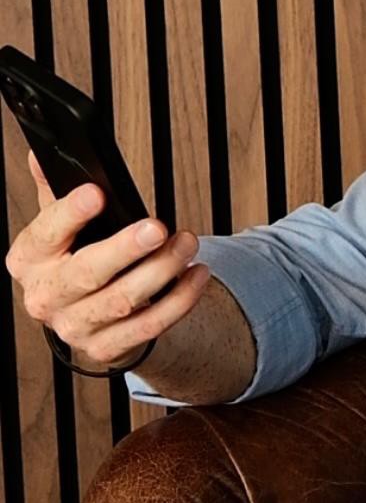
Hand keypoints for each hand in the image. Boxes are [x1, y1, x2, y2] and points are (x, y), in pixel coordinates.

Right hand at [5, 150, 209, 369]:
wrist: (88, 318)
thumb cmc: (77, 258)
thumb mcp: (61, 227)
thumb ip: (55, 191)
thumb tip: (39, 154)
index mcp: (29, 260)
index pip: (45, 234)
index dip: (70, 214)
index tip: (98, 194)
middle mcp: (46, 296)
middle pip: (87, 273)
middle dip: (126, 249)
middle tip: (159, 227)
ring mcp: (75, 326)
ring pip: (123, 301)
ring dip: (162, 270)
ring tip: (188, 243)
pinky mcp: (107, 348)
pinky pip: (149, 326)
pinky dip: (179, 300)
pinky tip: (198, 274)